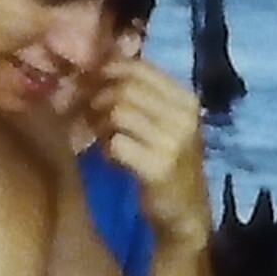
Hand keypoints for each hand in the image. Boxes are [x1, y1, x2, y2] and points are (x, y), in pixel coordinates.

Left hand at [88, 50, 209, 236]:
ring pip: (118, 113)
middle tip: (90, 115)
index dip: (108, 71)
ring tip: (102, 138)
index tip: (92, 83)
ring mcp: (173, 141)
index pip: (140, 68)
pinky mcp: (158, 167)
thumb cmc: (166, 161)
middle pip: (125, 89)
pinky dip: (105, 149)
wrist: (185, 211)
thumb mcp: (164, 123)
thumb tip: (101, 64)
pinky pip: (115, 143)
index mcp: (186, 99)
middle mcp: (184, 116)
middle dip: (98, 99)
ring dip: (100, 125)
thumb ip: (140, 95)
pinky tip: (111, 158)